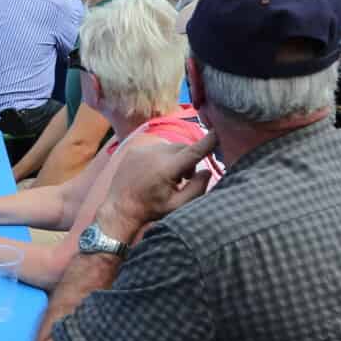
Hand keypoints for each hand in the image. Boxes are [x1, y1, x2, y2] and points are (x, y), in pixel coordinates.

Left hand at [100, 131, 217, 232]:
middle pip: (184, 147)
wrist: (120, 208)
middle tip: (185, 178)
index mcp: (167, 168)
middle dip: (189, 159)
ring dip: (176, 157)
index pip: (194, 150)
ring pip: (171, 146)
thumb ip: (197, 188)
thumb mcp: (177, 204)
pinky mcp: (136, 149)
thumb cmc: (151, 209)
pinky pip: (157, 147)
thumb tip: (208, 171)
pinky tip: (154, 172)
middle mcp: (156, 153)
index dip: (209, 140)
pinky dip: (161, 156)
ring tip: (168, 177)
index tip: (220, 131)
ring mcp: (144, 149)